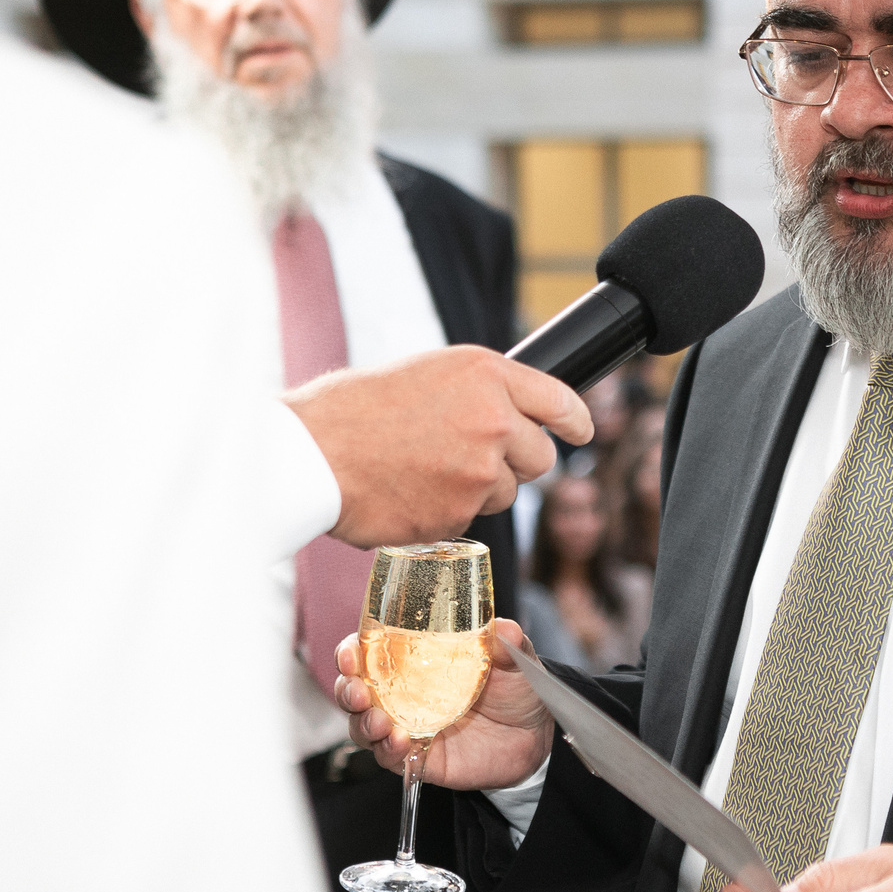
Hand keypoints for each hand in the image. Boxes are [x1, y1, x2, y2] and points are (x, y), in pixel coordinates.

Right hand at [284, 347, 591, 547]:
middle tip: (473, 456)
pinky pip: (469, 518)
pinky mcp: (460, 514)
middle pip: (540, 456)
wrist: (312, 454)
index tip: (580, 430)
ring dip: (477, 488)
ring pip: (505, 492)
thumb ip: (476, 391)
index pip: (559, 400)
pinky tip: (410, 491)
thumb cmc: (353, 410)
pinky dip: (445, 511)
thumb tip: (506, 414)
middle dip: (516, 461)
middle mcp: (493, 420)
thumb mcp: (425, 373)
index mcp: (485, 374)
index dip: (575, 421)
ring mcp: (480, 471)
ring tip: (424, 469)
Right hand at [336, 617, 557, 789]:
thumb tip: (502, 630)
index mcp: (415, 661)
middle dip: (348, 689)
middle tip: (359, 691)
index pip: (370, 651)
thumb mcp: (515, 660)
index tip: (352, 650)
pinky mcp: (418, 757)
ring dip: (363, 722)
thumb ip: (508, 643)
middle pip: (355, 690)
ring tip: (380, 721)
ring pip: (363, 726)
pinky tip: (398, 742)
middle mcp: (402, 694)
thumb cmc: (516, 690)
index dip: (352, 650)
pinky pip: (389, 757)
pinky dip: (387, 750)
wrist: (535, 738)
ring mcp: (407, 726)